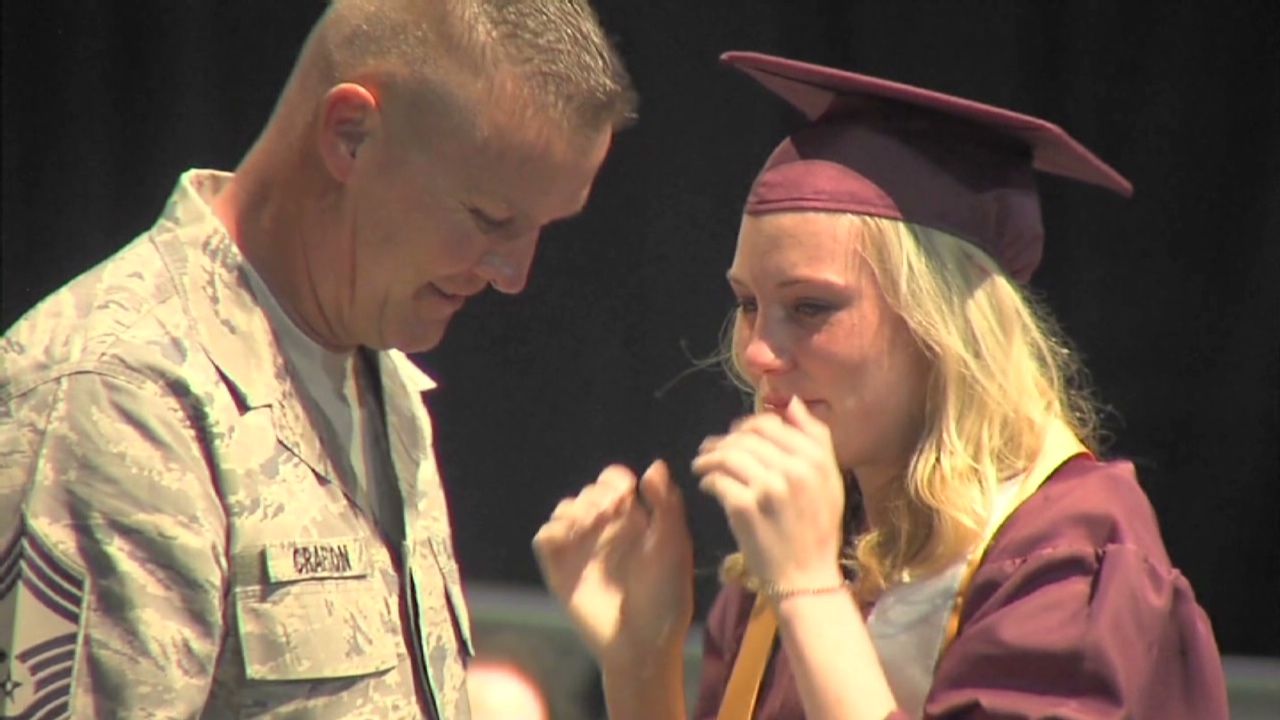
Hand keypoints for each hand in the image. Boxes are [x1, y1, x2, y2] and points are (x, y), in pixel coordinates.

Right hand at [532, 460, 692, 668]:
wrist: (642, 644)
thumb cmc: (666, 598)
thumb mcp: (674, 547)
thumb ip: (666, 505)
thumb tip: (654, 465)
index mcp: (634, 524)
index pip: (615, 484)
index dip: (614, 480)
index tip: (623, 492)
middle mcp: (605, 534)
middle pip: (589, 493)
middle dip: (596, 495)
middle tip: (607, 511)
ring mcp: (582, 551)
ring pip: (565, 509)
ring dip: (575, 509)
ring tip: (589, 525)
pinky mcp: (560, 571)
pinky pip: (545, 537)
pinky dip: (553, 529)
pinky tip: (570, 537)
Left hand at [693, 397, 845, 591]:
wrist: (806, 577)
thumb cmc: (817, 528)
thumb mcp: (829, 480)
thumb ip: (816, 439)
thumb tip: (794, 403)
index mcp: (815, 459)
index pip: (770, 425)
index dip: (746, 426)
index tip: (735, 435)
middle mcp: (793, 469)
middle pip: (745, 437)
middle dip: (724, 440)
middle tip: (711, 448)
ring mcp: (767, 488)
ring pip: (728, 455)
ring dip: (708, 457)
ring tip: (701, 464)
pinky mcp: (744, 508)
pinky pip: (717, 480)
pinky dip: (707, 479)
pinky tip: (707, 485)